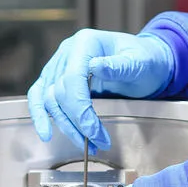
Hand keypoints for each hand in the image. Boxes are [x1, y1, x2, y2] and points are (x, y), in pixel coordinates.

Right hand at [27, 29, 174, 151]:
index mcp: (85, 42)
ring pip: (49, 99)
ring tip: (85, 144)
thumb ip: (118, 65)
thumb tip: (95, 66)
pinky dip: (40, 114)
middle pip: (60, 92)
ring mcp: (60, 64)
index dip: (79, 108)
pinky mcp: (57, 78)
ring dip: (64, 125)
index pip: (72, 78)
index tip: (93, 131)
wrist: (146, 61)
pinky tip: (46, 132)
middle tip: (98, 142)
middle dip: (77, 121)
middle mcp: (68, 51)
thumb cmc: (145, 59)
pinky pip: (41, 95)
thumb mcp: (139, 61)